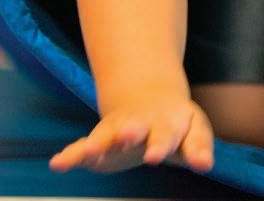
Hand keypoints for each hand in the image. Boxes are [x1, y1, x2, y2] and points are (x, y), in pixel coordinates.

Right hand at [49, 93, 213, 174]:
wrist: (150, 99)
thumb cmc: (176, 122)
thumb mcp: (194, 130)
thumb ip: (198, 148)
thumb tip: (205, 164)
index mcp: (166, 122)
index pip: (165, 134)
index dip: (159, 144)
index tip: (155, 155)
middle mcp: (140, 124)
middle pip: (135, 128)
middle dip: (130, 133)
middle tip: (126, 137)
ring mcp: (117, 130)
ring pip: (106, 134)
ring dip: (97, 142)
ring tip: (86, 152)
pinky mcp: (100, 141)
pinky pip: (83, 147)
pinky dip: (71, 155)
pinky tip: (58, 164)